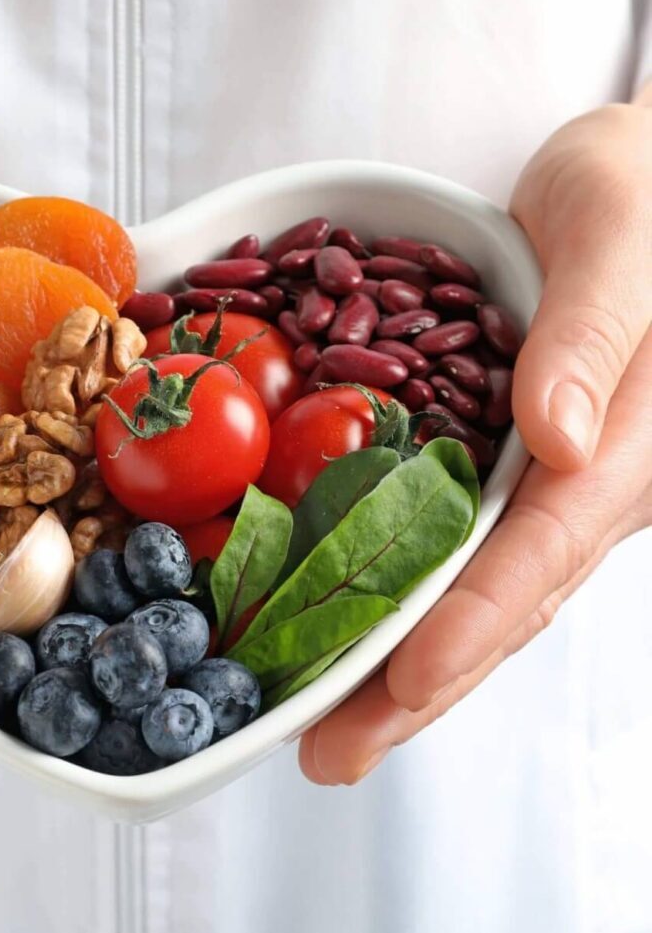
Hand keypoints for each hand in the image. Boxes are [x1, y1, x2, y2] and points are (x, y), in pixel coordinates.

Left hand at [299, 103, 651, 783]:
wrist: (639, 179)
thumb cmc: (645, 192)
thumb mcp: (620, 239)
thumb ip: (594, 337)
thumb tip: (561, 442)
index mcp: (625, 447)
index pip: (540, 554)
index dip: (472, 625)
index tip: (408, 686)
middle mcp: (578, 480)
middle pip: (493, 603)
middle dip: (412, 685)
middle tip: (326, 753)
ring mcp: (537, 477)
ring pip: (463, 586)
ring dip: (389, 657)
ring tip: (314, 721)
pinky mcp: (497, 455)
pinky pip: (441, 536)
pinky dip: (387, 585)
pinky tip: (332, 617)